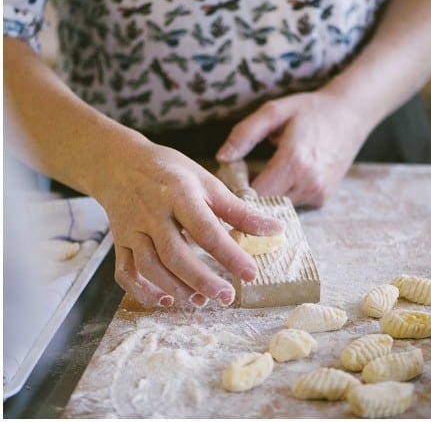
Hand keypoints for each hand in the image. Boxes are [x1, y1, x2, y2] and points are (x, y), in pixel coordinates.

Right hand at [95, 138, 282, 307]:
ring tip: (201, 301)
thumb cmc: (172, 172)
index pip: (207, 229)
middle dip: (202, 279)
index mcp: (180, 194)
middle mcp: (153, 213)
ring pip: (150, 266)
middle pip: (175, 253)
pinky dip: (142, 291)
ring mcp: (133, 230)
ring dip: (175, 287)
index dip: (229, 254)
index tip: (251, 273)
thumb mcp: (207, 182)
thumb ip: (238, 210)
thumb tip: (274, 229)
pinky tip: (165, 299)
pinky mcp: (119, 242)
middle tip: (227, 297)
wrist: (122, 164)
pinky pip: (126, 272)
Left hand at [216, 89, 367, 206]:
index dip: (238, 188)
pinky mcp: (323, 198)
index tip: (232, 178)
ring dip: (271, 193)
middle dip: (252, 193)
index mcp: (294, 161)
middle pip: (265, 204)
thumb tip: (222, 158)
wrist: (350, 114)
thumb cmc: (310, 110)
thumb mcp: (275, 111)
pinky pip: (294, 203)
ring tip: (272, 170)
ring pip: (279, 205)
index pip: (254, 194)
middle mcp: (308, 182)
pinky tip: (292, 174)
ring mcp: (318, 192)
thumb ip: (245, 133)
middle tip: (248, 174)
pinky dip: (288, 193)